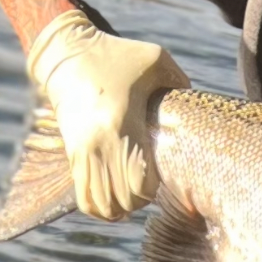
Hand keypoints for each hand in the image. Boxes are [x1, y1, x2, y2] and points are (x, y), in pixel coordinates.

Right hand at [27, 10, 189, 219]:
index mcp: (123, 124)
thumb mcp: (155, 59)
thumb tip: (194, 102)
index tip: (159, 180)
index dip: (152, 191)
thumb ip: (179, 81)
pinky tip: (112, 202)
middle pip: (122, 200)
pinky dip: (97, 206)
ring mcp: (82, 150)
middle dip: (138, 203)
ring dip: (118, 208)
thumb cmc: (116, 55)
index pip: (139, 183)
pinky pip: (82, 195)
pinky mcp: (71, 151)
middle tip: (147, 191)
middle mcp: (100, 143)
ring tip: (130, 199)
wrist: (66, 52)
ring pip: (100, 204)